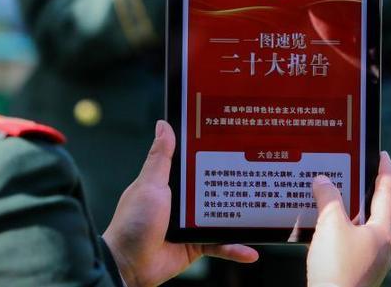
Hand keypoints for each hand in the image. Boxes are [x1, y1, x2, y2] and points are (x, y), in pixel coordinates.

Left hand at [102, 121, 257, 286]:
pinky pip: (220, 246)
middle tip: (259, 172)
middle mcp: (183, 201)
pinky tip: (251, 252)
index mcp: (171, 182)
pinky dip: (235, 249)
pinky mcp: (196, 245)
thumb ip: (161, 158)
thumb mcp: (150, 185)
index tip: (235, 142)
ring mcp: (191, 224)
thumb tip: (164, 124)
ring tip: (262, 211)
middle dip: (234, 183)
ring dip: (240, 218)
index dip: (214, 153)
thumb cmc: (134, 222)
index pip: (196, 163)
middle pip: (214, 189)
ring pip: (222, 217)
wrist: (128, 265)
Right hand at [306, 151, 390, 286]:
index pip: (386, 193)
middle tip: (359, 188)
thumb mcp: (330, 224)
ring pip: (369, 235)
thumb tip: (323, 182)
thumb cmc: (337, 268)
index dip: (385, 171)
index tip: (384, 156)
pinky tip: (329, 239)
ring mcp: (373, 265)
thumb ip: (328, 198)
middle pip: (383, 217)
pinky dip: (347, 239)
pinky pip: (358, 250)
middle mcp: (384, 249)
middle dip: (373, 202)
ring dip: (357, 222)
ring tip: (337, 213)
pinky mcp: (360, 276)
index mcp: (383, 232)